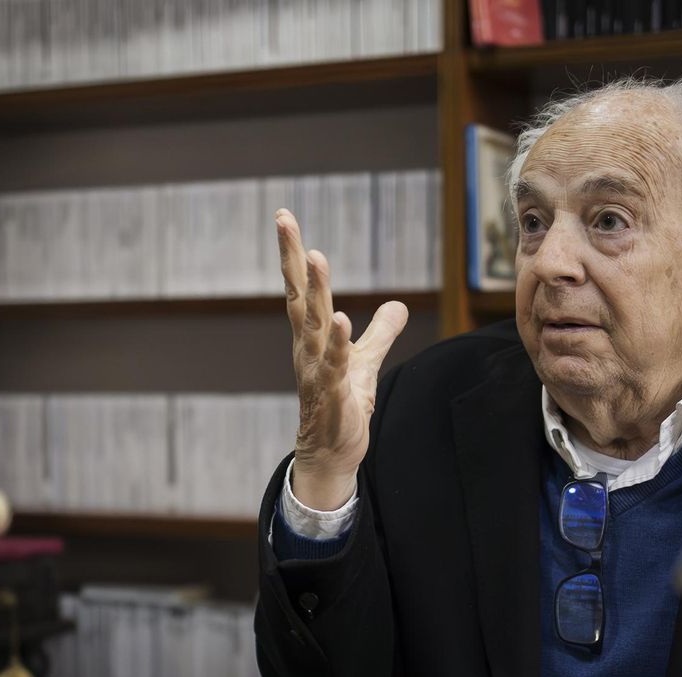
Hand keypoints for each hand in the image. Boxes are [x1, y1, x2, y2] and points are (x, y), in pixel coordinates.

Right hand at [276, 209, 408, 510]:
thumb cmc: (342, 406)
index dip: (293, 254)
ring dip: (316, 291)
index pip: (302, 288)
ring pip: (315, 324)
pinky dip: (337, 343)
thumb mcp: (366, 363)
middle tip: (285, 222)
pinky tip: (342, 320)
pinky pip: (333, 364)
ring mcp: (315, 369)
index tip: (284, 218)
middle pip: (300, 296)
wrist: (332, 453)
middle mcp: (307, 347)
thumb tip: (397, 305)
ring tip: (315, 258)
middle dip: (292, 259)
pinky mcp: (331, 394)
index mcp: (313, 336)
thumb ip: (380, 333)